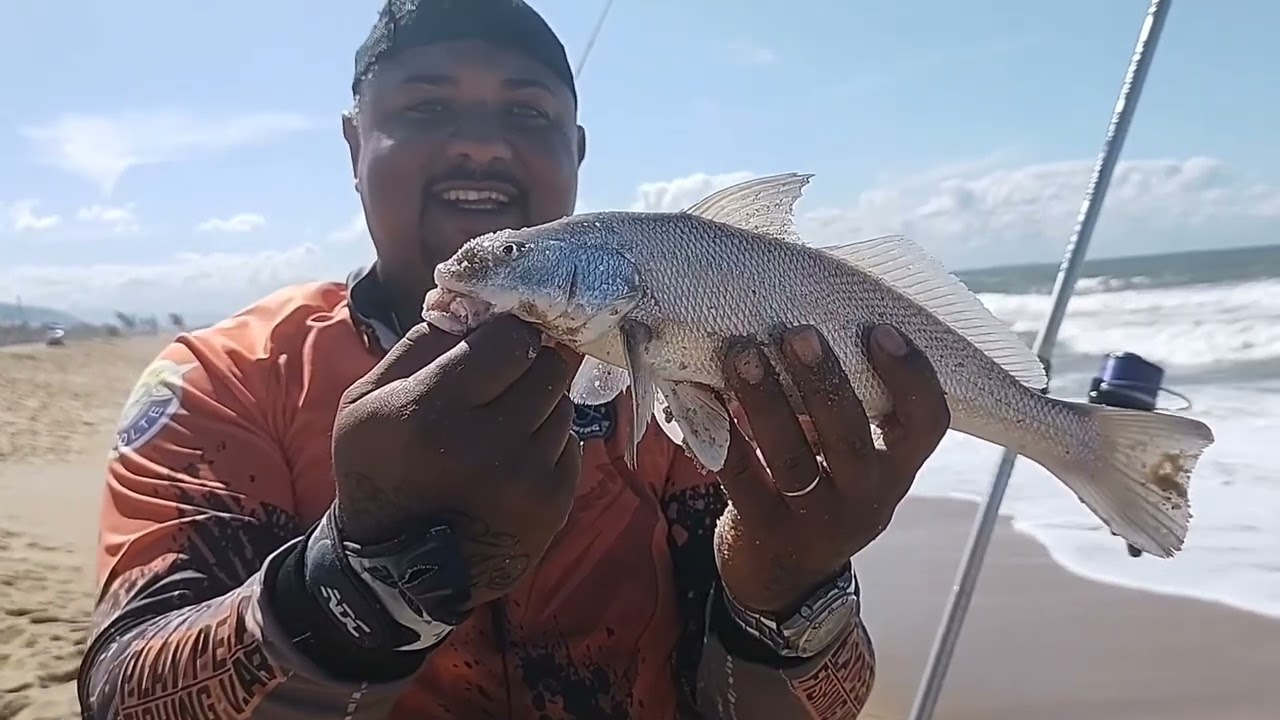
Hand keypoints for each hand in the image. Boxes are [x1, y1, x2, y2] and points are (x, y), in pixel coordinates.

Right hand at [332, 315, 581, 607]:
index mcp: (433, 411)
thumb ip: (419, 345)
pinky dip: (547, 442)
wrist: (397, 569)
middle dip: (529, 362)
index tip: (499, 339)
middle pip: (546, 367)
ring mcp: (527, 479)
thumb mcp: (366, 403)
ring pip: (562, 404)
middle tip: (507, 375)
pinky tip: (514, 456)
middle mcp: (487, 445)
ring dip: (539, 403)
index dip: (508, 332)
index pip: (510, 340)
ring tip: (505, 421)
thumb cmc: (378, 471)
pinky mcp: (553, 505)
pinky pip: (570, 445)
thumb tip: (472, 303)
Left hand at [714, 324, 948, 615]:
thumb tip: (807, 331)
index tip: (880, 331)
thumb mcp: (856, 464)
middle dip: (824, 381)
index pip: (927, 423)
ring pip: (790, 458)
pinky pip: (738, 476)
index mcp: (896, 470)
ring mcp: (813, 519)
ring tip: (743, 354)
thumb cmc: (826, 492)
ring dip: (766, 402)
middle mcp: (864, 497)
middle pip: (850, 436)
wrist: (788, 577)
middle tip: (798, 333)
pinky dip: (717, 432)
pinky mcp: (763, 528)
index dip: (911, 377)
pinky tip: (698, 392)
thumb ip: (847, 413)